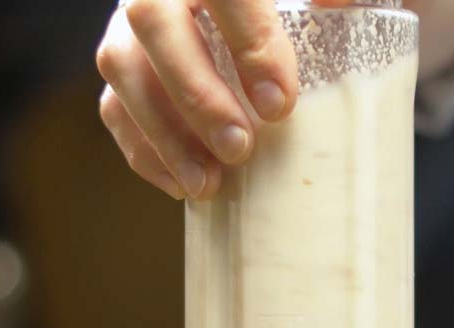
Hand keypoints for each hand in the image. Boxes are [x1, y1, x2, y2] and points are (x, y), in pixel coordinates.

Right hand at [95, 0, 327, 199]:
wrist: (218, 9)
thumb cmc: (264, 7)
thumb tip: (340, 8)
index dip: (251, 45)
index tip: (278, 104)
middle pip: (156, 25)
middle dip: (196, 93)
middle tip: (238, 147)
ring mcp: (128, 23)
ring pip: (123, 68)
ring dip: (164, 133)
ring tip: (207, 183)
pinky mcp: (119, 61)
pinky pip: (112, 104)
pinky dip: (144, 150)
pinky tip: (181, 184)